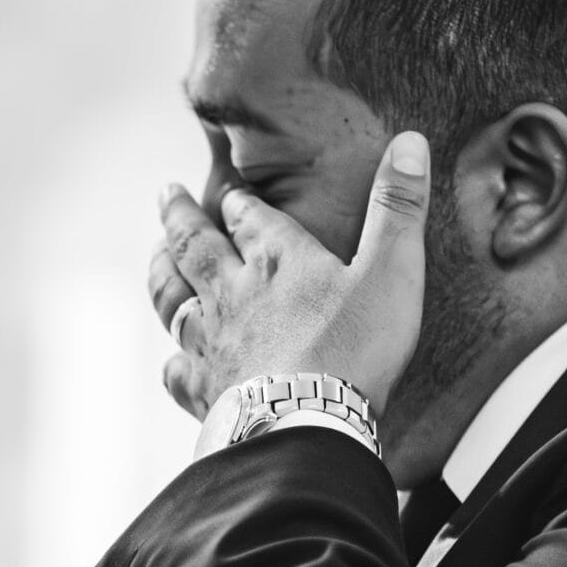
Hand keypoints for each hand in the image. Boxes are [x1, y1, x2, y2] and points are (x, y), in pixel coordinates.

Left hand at [153, 132, 431, 419]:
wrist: (305, 423)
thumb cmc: (353, 350)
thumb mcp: (391, 270)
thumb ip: (398, 208)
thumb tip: (409, 143)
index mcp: (277, 260)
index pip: (249, 217)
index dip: (238, 201)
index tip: (227, 189)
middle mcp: (233, 294)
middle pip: (195, 247)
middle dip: (180, 216)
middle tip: (166, 193)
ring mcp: (211, 342)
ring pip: (174, 299)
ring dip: (163, 273)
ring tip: (156, 255)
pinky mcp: (203, 390)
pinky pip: (178, 372)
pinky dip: (174, 362)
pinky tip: (174, 362)